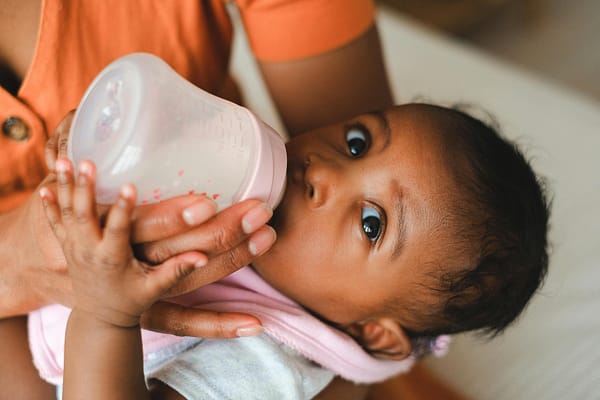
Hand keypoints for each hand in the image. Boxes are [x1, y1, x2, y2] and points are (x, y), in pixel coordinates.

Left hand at [41, 159, 201, 326]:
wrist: (99, 318)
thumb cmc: (132, 300)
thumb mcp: (156, 287)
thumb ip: (177, 270)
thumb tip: (203, 258)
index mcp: (112, 259)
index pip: (117, 229)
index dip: (123, 207)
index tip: (129, 185)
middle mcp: (89, 251)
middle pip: (83, 215)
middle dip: (84, 187)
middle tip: (88, 162)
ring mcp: (74, 248)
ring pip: (66, 212)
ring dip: (65, 186)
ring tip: (62, 160)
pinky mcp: (68, 246)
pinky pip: (55, 222)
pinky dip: (50, 204)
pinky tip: (45, 185)